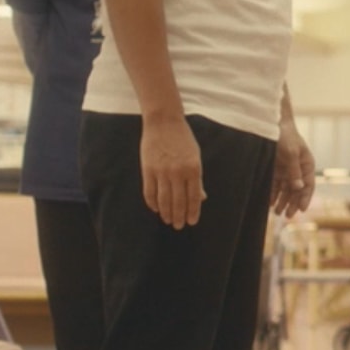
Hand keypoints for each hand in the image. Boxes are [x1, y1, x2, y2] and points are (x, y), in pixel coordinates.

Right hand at [141, 115, 203, 229]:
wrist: (164, 123)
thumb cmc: (183, 140)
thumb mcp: (195, 157)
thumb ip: (197, 179)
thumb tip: (201, 198)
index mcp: (193, 169)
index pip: (194, 197)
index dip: (193, 212)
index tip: (192, 222)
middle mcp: (178, 172)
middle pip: (178, 201)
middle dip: (179, 216)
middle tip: (179, 226)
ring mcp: (162, 172)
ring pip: (164, 199)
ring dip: (166, 213)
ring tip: (168, 221)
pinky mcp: (148, 170)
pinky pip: (149, 192)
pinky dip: (152, 203)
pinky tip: (156, 209)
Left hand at [271, 122, 316, 215]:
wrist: (272, 124)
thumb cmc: (286, 135)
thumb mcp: (291, 152)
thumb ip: (294, 170)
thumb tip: (298, 187)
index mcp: (307, 164)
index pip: (309, 185)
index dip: (305, 198)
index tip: (301, 210)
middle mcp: (298, 169)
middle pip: (297, 190)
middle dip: (293, 203)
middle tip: (287, 216)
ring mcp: (286, 169)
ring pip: (286, 189)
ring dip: (283, 201)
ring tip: (277, 212)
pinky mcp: (275, 169)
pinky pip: (275, 185)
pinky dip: (273, 194)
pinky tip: (270, 203)